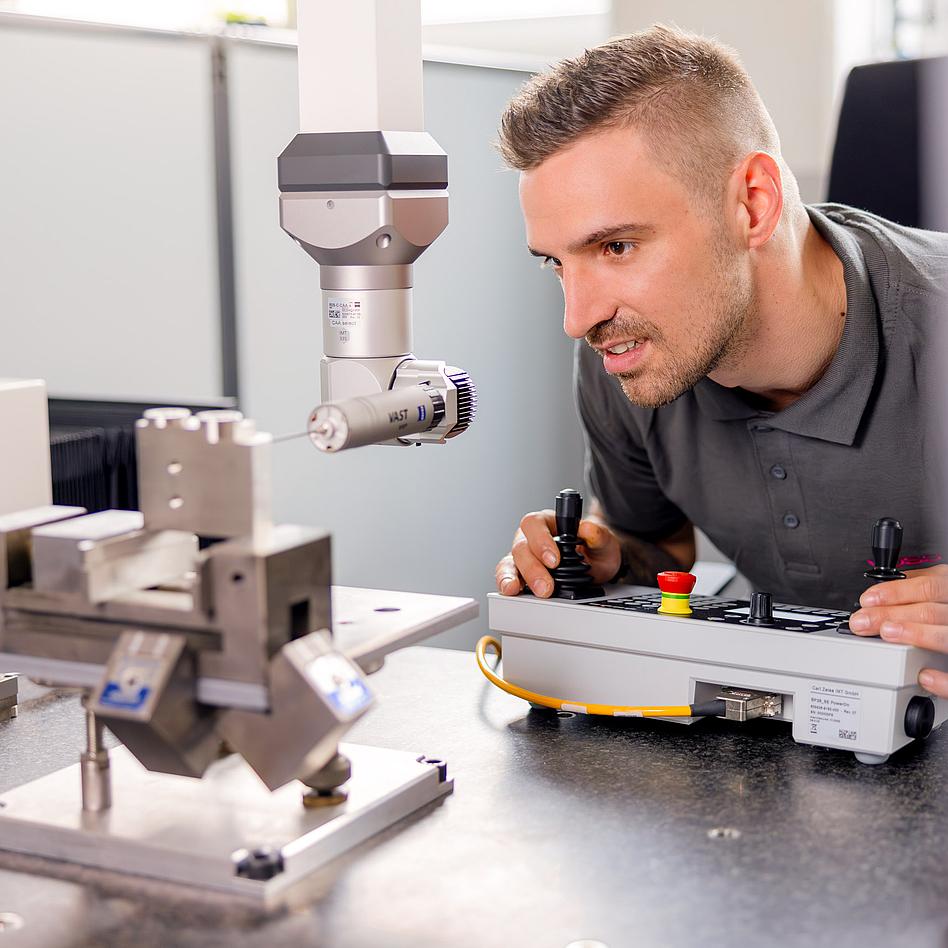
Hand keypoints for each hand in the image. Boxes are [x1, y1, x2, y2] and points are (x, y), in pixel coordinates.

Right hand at [494, 509, 620, 597]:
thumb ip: (598, 535)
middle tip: (546, 586)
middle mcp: (531, 537)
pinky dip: (507, 582)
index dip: (541, 540)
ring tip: (518, 589)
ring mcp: (525, 556)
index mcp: (548, 522)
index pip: (535, 524)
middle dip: (532, 568)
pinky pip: (508, 575)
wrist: (597, 564)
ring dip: (514, 576)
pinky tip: (511, 590)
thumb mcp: (604, 542)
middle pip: (521, 546)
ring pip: (510, 561)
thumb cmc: (595, 549)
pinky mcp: (521, 573)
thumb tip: (587, 528)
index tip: (554, 559)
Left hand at [848, 564, 947, 697]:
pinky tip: (925, 676)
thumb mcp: (947, 590)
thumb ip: (926, 587)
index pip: (928, 587)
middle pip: (930, 610)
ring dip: (916, 634)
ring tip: (888, 634)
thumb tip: (891, 583)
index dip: (895, 592)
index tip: (868, 600)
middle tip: (863, 621)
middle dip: (891, 614)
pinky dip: (945, 679)